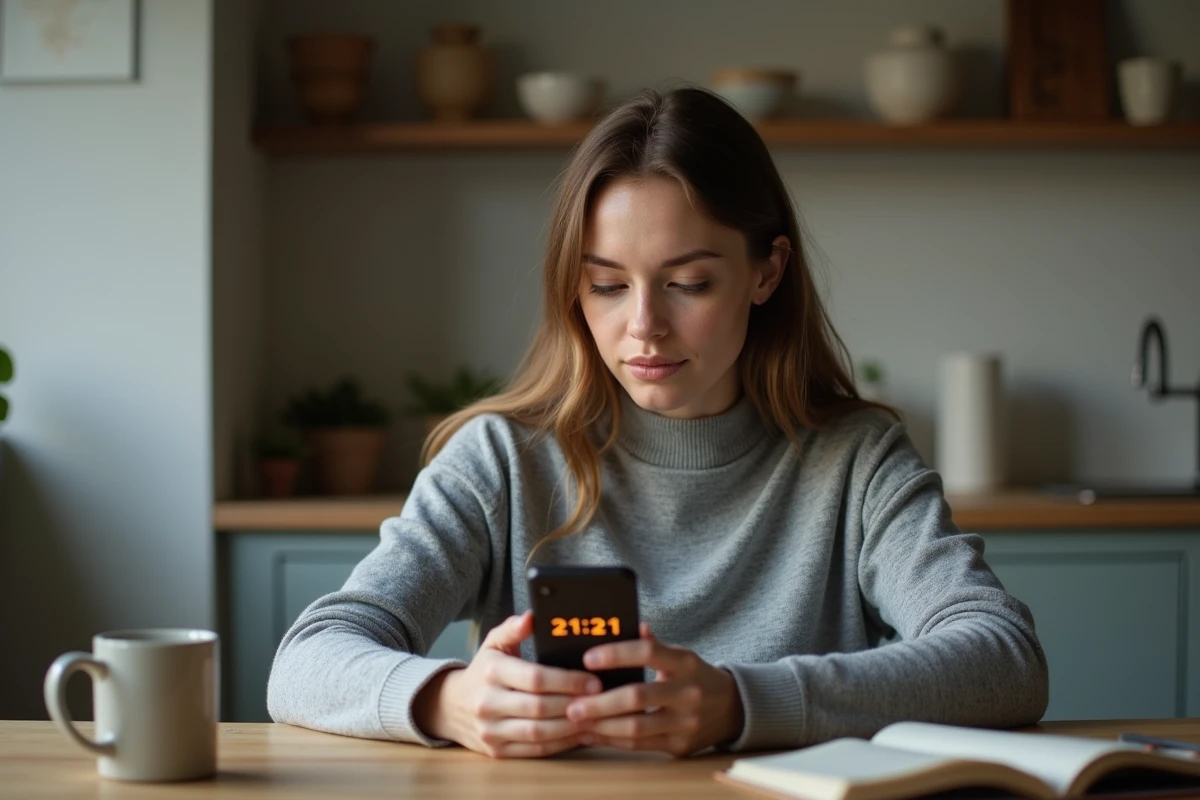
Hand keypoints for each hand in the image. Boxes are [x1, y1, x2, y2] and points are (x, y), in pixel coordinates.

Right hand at [412, 611, 601, 757]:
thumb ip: (514, 628)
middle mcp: (488, 703)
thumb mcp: (494, 644)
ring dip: (572, 728)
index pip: (535, 678)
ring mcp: (491, 730)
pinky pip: (535, 750)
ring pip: (539, 733)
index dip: (567, 680)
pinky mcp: (497, 751)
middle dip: (576, 704)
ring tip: (597, 718)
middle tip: (604, 701)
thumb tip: (532, 616)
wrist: (450, 706)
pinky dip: (561, 744)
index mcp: (491, 671)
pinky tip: (580, 734)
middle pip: (540, 707)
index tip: (594, 680)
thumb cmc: (483, 671)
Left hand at [565, 623, 743, 756]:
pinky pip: (641, 745)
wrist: (731, 708)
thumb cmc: (695, 676)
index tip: (588, 658)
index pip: (648, 652)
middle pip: (637, 697)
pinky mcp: (680, 745)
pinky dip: (613, 740)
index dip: (616, 654)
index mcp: (684, 662)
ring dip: (602, 725)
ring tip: (577, 721)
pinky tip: (593, 734)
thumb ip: (654, 644)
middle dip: (600, 702)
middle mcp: (687, 692)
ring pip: (637, 727)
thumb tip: (632, 625)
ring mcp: (685, 722)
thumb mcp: (680, 654)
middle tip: (573, 704)